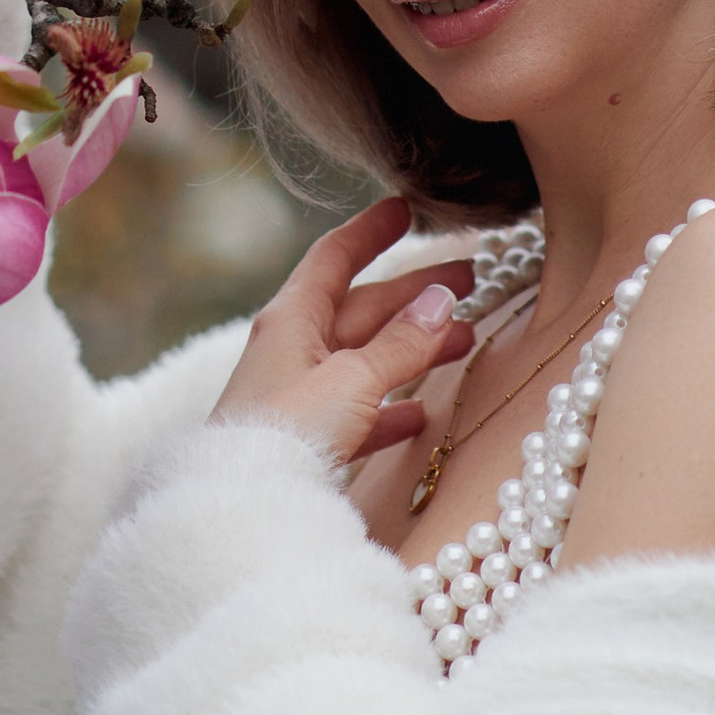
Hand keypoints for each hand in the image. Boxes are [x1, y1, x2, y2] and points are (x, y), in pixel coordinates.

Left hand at [209, 198, 476, 472]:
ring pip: (366, 358)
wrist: (246, 505)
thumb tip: (441, 299)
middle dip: (414, 294)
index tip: (404, 209)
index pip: (334, 258)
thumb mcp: (352, 379)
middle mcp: (293, 349)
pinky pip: (358, 411)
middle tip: (468, 279)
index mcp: (292, 319)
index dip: (370, 232)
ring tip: (465, 340)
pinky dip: (391, 407)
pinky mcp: (309, 439)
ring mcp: (300, 395)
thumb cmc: (289, 431)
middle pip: (361, 308)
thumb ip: (399, 344)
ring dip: (414, 348)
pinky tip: (421, 414)